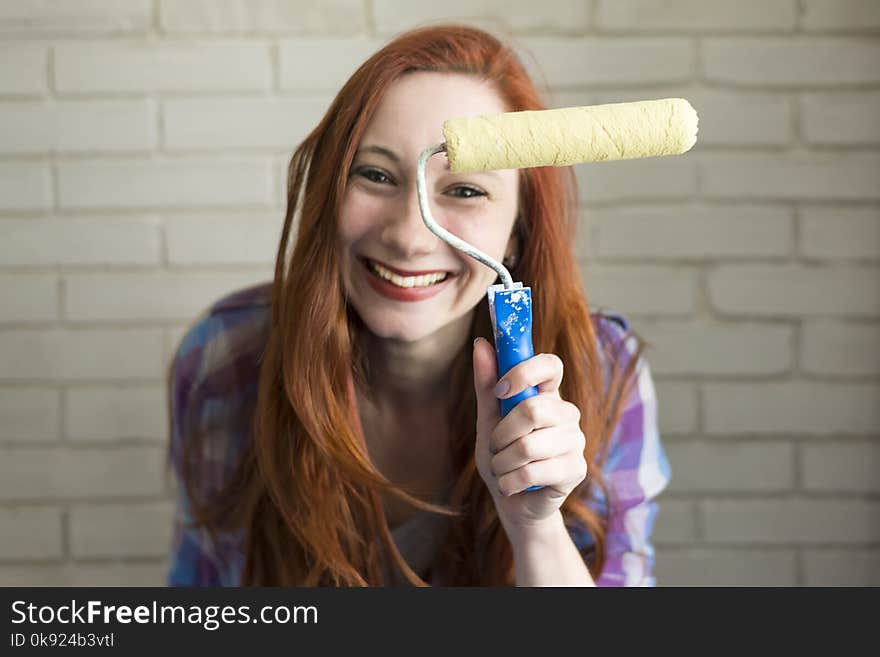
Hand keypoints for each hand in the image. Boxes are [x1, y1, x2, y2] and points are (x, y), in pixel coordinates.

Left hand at [472, 337, 587, 538]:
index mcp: (548, 395)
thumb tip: (481, 344)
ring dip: (502, 462)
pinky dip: (510, 481)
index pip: (551, 364)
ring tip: (503, 469)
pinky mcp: (576, 469)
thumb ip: (487, 385)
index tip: (502, 390)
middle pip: (533, 409)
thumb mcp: (488, 419)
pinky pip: (532, 471)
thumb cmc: (501, 455)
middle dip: (501, 434)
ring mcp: (575, 441)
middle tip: (495, 447)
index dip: (525, 373)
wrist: (512, 501)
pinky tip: (512, 485)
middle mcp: (567, 413)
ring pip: (528, 445)